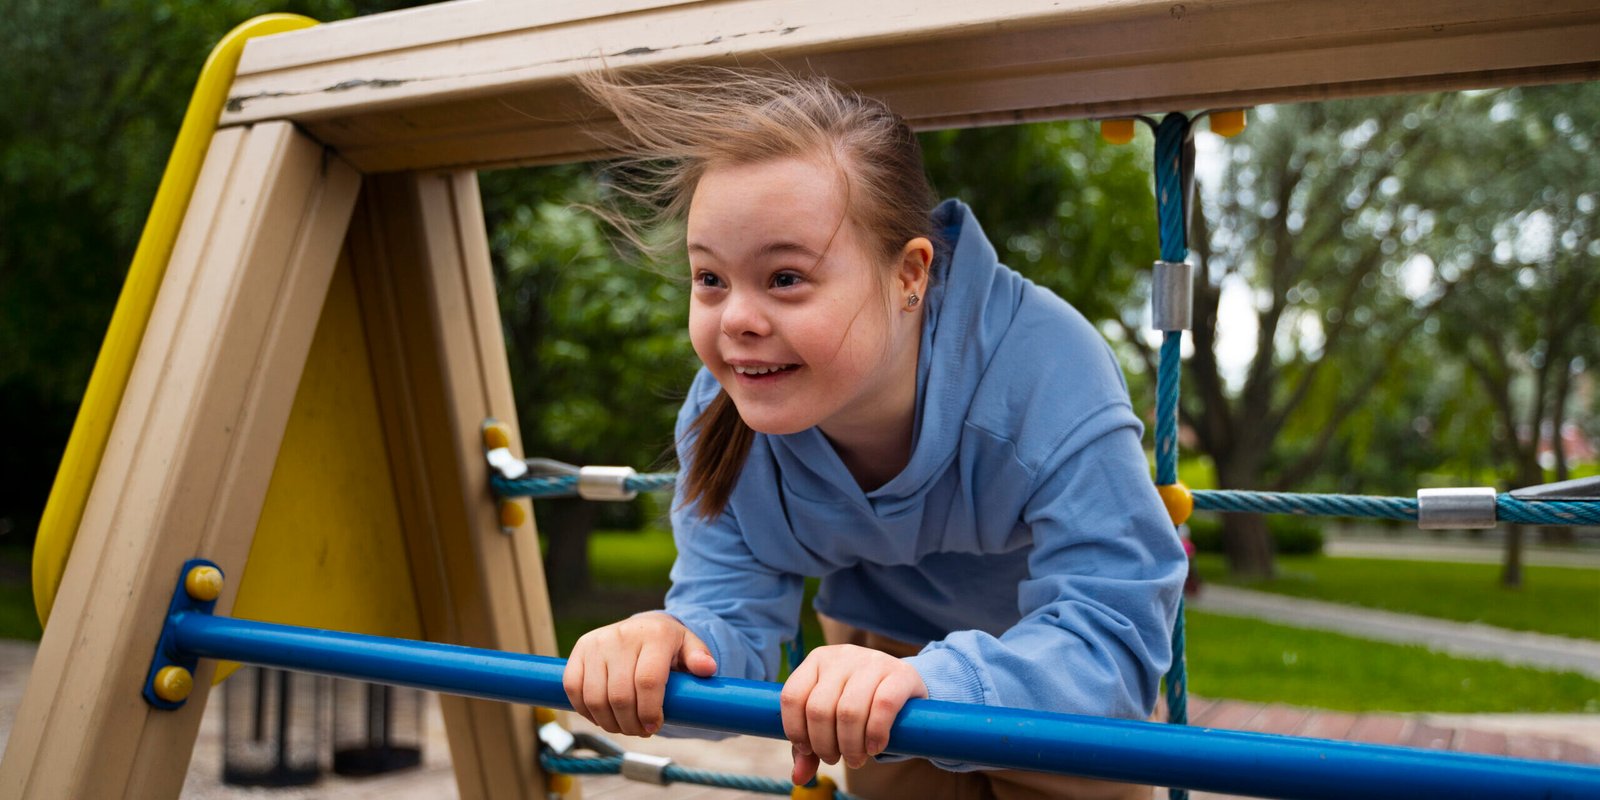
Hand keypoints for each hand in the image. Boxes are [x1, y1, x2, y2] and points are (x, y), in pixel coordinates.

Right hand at [562, 612, 716, 736]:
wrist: (643, 628)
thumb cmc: (669, 646)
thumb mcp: (690, 648)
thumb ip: (700, 658)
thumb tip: (707, 669)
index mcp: (655, 635)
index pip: (647, 681)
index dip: (650, 712)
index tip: (655, 727)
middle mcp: (623, 635)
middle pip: (620, 695)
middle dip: (631, 724)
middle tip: (641, 731)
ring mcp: (598, 641)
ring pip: (595, 697)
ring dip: (609, 722)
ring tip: (624, 727)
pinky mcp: (579, 649)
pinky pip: (574, 688)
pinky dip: (586, 711)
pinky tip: (603, 716)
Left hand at [779, 644, 927, 783]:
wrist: (903, 686)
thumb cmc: (859, 704)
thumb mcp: (829, 718)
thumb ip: (809, 746)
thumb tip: (798, 777)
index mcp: (817, 660)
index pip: (792, 697)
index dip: (796, 730)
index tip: (808, 750)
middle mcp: (842, 656)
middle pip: (819, 709)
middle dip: (824, 745)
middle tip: (835, 759)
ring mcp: (872, 661)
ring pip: (849, 711)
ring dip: (850, 746)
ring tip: (855, 759)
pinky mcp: (901, 673)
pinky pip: (883, 707)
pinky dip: (875, 734)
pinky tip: (874, 747)